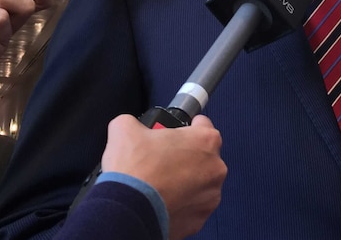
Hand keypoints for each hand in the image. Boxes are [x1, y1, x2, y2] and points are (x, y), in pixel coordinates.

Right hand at [100, 114, 226, 239]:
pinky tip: (162, 199)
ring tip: (160, 182)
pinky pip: (193, 205)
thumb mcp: (125, 128)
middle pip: (203, 155)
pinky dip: (181, 202)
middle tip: (163, 159)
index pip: (203, 125)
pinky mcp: (200, 218)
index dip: (187, 126)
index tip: (177, 132)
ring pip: (200, 182)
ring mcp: (211, 195)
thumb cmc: (134, 170)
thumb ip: (135, 122)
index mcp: (205, 140)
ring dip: (185, 181)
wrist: (127, 210)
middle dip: (185, 156)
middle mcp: (215, 168)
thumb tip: (130, 125)